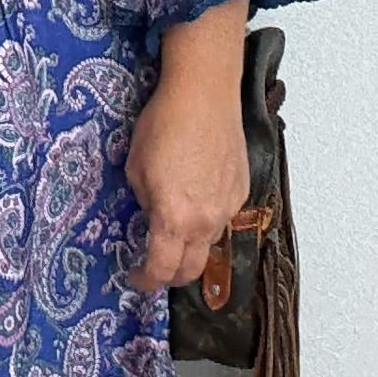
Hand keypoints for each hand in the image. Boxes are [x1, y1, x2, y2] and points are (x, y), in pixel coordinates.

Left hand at [125, 67, 249, 294]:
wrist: (204, 96)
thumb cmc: (163, 126)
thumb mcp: (135, 169)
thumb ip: (145, 203)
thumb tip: (154, 217)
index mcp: (174, 219)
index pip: (162, 269)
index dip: (146, 281)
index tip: (137, 278)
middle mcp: (205, 221)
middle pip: (191, 270)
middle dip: (171, 276)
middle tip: (156, 267)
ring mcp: (228, 207)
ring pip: (209, 243)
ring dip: (191, 246)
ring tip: (176, 225)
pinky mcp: (242, 191)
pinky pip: (223, 217)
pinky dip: (208, 219)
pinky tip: (197, 196)